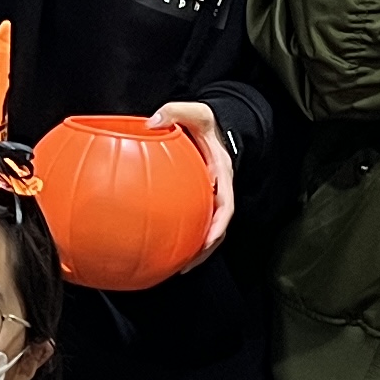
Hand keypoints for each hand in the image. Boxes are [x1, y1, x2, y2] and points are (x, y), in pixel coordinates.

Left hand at [150, 99, 236, 250]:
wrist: (209, 128)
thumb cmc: (204, 123)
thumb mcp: (195, 113)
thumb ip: (175, 112)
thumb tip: (153, 121)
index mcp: (222, 173)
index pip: (226, 204)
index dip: (219, 224)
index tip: (210, 239)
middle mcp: (219, 190)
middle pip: (218, 227)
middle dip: (206, 248)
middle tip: (188, 264)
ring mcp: (209, 198)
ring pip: (207, 229)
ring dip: (195, 250)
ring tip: (177, 267)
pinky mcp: (197, 201)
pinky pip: (192, 222)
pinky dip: (182, 237)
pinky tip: (163, 247)